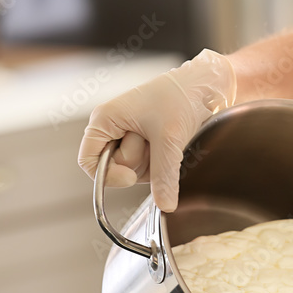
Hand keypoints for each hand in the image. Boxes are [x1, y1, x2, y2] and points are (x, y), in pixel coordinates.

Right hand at [77, 49, 236, 212]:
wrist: (204, 86)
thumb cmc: (180, 98)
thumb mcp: (169, 139)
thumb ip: (163, 175)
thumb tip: (165, 206)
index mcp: (105, 120)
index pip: (87, 162)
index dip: (107, 176)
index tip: (131, 177)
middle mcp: (113, 130)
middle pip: (115, 169)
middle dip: (139, 161)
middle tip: (155, 138)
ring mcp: (129, 138)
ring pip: (135, 170)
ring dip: (154, 161)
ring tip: (164, 135)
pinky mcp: (146, 143)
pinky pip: (150, 167)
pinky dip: (162, 160)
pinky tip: (171, 142)